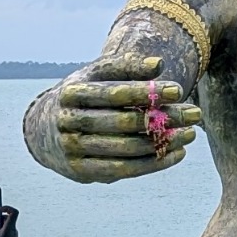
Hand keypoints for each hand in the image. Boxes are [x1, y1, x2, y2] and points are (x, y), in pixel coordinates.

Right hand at [53, 54, 203, 178]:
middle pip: (124, 122)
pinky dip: (154, 163)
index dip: (146, 92)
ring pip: (126, 149)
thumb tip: (159, 64)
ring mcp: (73, 149)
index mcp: (72, 93)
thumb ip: (125, 67)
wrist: (42, 130)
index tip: (178, 90)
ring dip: (163, 143)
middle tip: (195, 114)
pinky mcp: (82, 172)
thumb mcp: (95, 75)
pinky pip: (124, 170)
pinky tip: (177, 153)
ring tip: (190, 134)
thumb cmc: (82, 96)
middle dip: (163, 118)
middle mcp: (69, 122)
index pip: (114, 93)